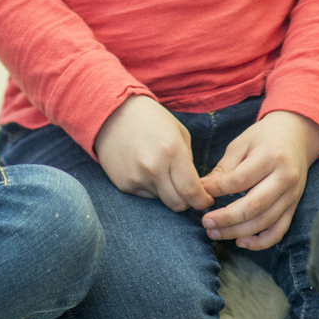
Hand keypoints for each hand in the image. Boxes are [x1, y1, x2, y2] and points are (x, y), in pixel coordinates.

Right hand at [93, 95, 210, 211]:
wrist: (112, 113)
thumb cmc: (151, 119)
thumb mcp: (179, 133)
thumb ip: (188, 162)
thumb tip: (193, 186)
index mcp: (172, 152)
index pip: (192, 191)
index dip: (202, 201)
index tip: (206, 200)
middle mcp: (154, 168)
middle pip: (178, 204)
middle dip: (187, 201)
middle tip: (188, 191)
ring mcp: (137, 178)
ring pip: (162, 200)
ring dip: (167, 191)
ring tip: (160, 169)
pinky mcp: (124, 184)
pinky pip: (145, 195)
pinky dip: (150, 188)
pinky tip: (145, 169)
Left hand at [199, 110, 318, 249]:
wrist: (297, 136)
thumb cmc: (264, 137)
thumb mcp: (242, 143)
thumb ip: (225, 168)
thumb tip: (203, 189)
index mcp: (270, 157)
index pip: (241, 179)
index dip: (218, 189)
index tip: (200, 192)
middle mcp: (284, 178)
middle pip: (254, 205)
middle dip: (227, 218)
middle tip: (206, 222)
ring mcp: (292, 195)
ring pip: (265, 221)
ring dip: (238, 232)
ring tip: (215, 232)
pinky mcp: (293, 207)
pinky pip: (279, 231)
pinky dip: (261, 242)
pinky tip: (240, 242)